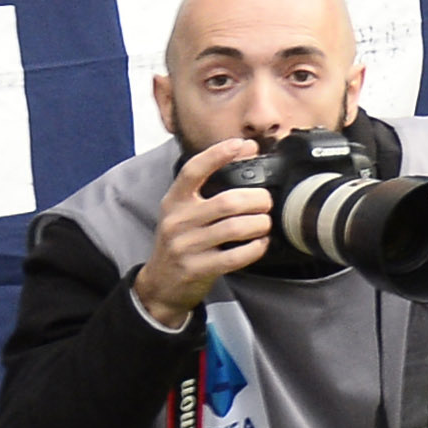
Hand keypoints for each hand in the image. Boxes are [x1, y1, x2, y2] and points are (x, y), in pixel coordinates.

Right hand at [131, 136, 273, 324]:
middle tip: (266, 202)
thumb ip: (212, 182)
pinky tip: (260, 243)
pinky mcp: (197, 269)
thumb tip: (247, 148)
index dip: (216, 155)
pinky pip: (235, 256)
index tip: (239, 144)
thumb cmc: (181, 240)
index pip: (193, 171)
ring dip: (260, 224)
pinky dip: (256, 248)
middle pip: (227, 202)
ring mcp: (186, 246)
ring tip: (265, 223)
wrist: (160, 284)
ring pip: (235, 228)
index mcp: (174, 201)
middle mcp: (177, 221)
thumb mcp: (186, 210)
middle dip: (257, 200)